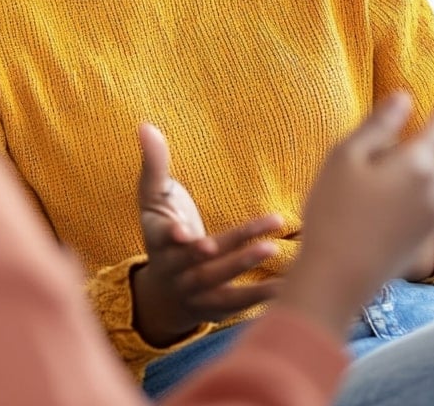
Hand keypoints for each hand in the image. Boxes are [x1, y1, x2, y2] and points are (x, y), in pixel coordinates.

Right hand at [132, 123, 283, 346]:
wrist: (162, 290)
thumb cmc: (163, 229)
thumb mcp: (153, 197)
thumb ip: (154, 164)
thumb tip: (145, 125)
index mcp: (158, 242)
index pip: (164, 241)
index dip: (174, 239)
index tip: (184, 233)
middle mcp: (175, 272)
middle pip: (202, 265)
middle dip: (231, 255)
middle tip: (262, 243)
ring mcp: (194, 293)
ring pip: (220, 285)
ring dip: (245, 268)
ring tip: (274, 250)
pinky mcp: (213, 308)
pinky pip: (237, 304)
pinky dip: (261, 296)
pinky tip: (287, 284)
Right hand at [277, 92, 433, 338]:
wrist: (337, 279)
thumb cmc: (334, 211)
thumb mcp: (345, 157)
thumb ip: (379, 125)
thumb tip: (405, 98)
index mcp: (417, 162)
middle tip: (417, 128)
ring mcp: (431, 215)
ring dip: (423, 164)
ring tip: (389, 163)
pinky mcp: (422, 236)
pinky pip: (426, 199)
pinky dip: (415, 187)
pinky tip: (386, 196)